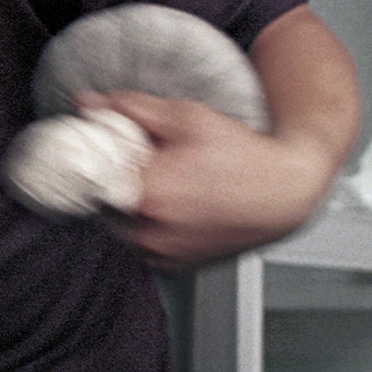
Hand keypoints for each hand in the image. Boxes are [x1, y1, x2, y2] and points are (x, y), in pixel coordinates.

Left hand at [86, 90, 334, 269]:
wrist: (286, 193)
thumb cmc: (244, 155)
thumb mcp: (186, 117)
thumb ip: (130, 109)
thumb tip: (88, 103)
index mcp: (146, 193)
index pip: (86, 178)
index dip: (87, 161)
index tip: (89, 150)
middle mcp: (149, 231)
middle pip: (99, 202)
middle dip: (110, 181)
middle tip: (138, 163)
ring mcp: (161, 254)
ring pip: (118, 226)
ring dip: (127, 206)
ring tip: (163, 184)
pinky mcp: (173, 267)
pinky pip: (141, 244)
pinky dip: (147, 226)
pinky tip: (174, 206)